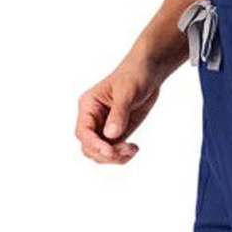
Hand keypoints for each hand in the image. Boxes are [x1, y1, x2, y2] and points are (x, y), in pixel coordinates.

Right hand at [75, 50, 165, 164]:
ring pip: (100, 154)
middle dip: (106, 154)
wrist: (148, 74)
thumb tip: (110, 135)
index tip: (110, 151)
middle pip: (89, 148)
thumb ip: (118, 113)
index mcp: (88, 106)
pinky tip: (134, 149)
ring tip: (132, 149)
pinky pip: (113, 153)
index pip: (83, 132)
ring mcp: (104, 128)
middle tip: (126, 150)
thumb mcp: (126, 92)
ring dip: (115, 158)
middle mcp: (93, 119)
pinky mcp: (116, 134)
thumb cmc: (134, 75)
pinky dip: (122, 156)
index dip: (94, 145)